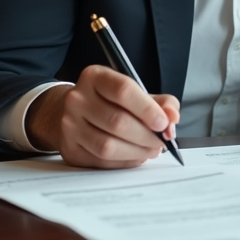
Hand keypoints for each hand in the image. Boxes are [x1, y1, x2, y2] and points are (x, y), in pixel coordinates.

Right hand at [25, 65, 179, 168]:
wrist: (68, 112)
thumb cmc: (108, 101)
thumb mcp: (134, 92)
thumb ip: (159, 102)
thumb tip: (172, 118)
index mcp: (95, 77)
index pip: (123, 90)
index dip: (147, 109)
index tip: (164, 123)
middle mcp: (78, 99)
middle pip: (117, 121)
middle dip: (146, 136)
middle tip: (161, 141)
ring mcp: (70, 125)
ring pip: (108, 146)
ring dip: (137, 152)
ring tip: (151, 150)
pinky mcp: (70, 149)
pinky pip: (102, 161)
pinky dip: (124, 162)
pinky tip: (134, 156)